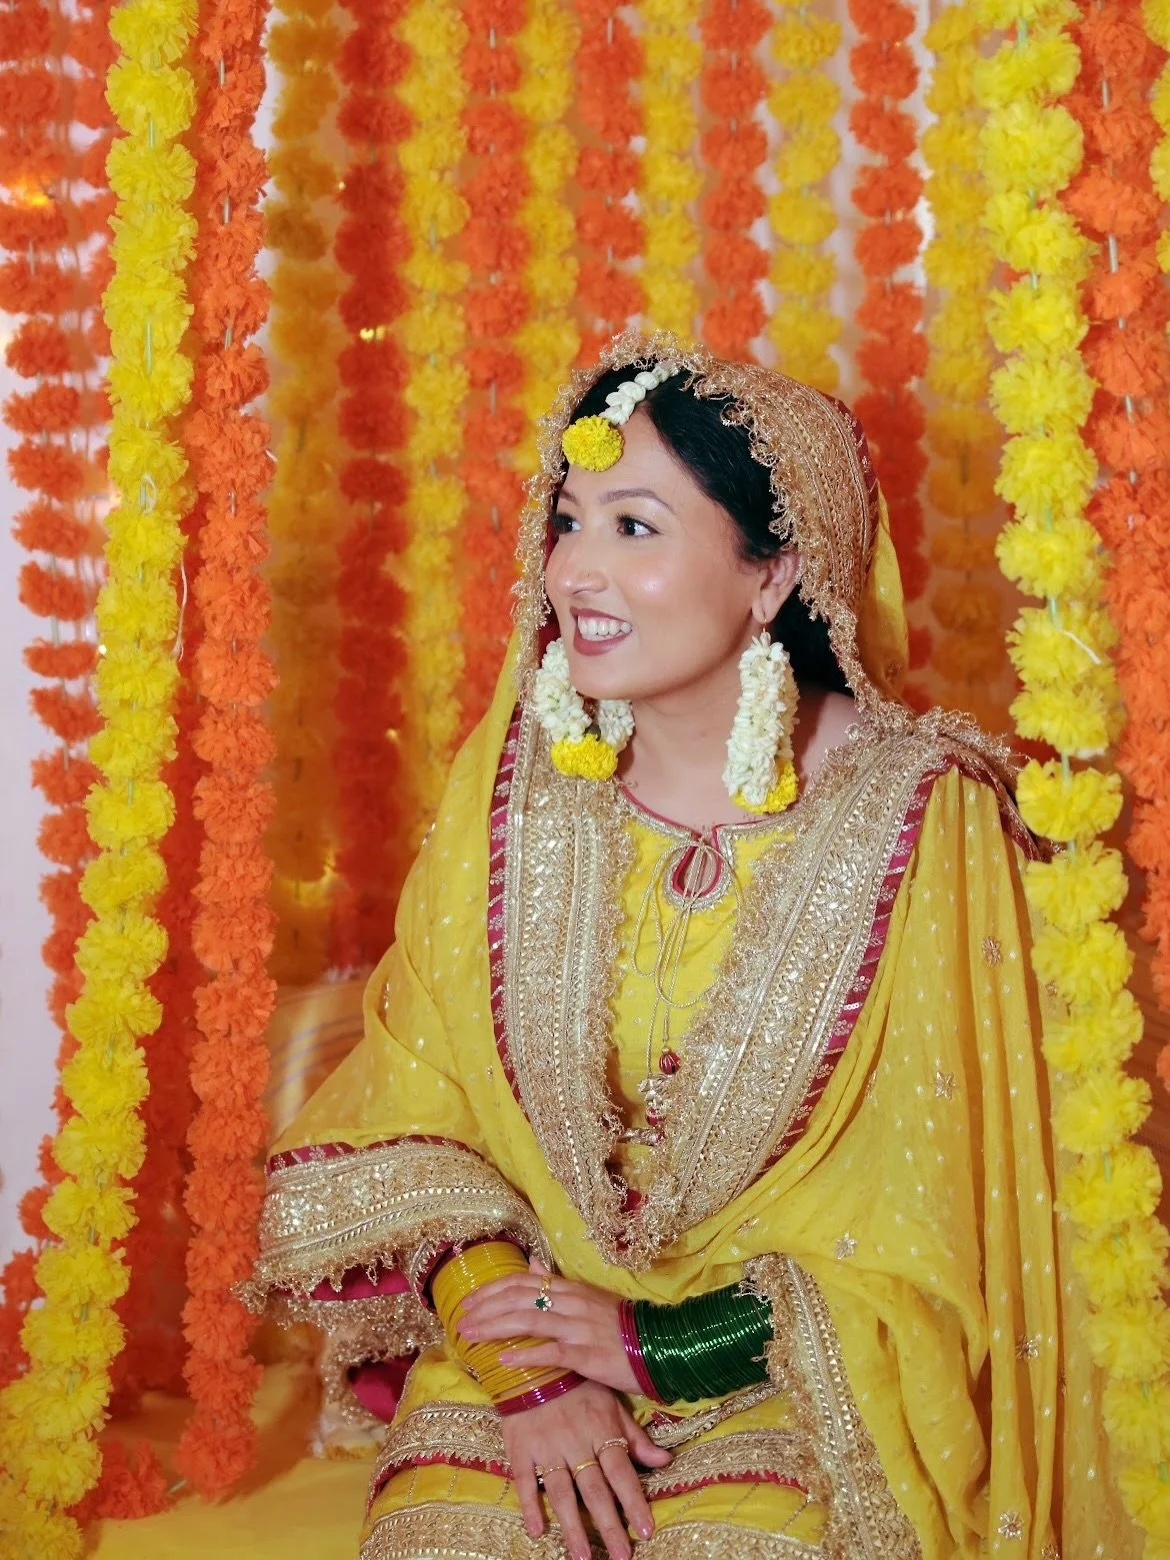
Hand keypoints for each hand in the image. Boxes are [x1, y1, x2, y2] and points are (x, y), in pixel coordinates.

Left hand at [459, 1256, 638, 1392]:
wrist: (658, 1346)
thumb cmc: (621, 1325)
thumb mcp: (587, 1297)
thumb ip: (556, 1283)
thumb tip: (531, 1264)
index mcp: (569, 1289)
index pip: (522, 1282)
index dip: (491, 1290)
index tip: (468, 1301)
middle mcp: (570, 1303)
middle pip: (518, 1298)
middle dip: (485, 1308)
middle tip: (460, 1320)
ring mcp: (577, 1327)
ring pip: (528, 1320)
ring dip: (494, 1327)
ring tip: (470, 1336)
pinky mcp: (585, 1354)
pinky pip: (550, 1352)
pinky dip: (525, 1355)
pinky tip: (504, 1361)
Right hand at [500, 1378, 670, 1559]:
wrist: (533, 1361)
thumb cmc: (578, 1384)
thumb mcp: (610, 1403)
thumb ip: (635, 1436)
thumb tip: (665, 1460)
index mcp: (601, 1430)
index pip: (621, 1473)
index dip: (633, 1502)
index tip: (645, 1532)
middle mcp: (576, 1442)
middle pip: (594, 1490)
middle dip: (609, 1525)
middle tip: (620, 1557)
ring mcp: (547, 1447)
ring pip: (561, 1492)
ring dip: (573, 1526)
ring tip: (582, 1557)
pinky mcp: (521, 1447)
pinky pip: (524, 1480)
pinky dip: (529, 1505)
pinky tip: (536, 1531)